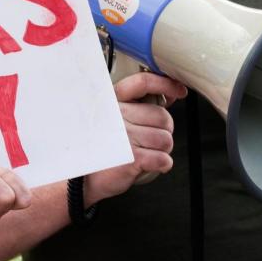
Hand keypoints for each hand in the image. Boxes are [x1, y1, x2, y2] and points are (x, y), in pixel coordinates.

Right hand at [86, 72, 185, 204]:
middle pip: (163, 117)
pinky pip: (163, 159)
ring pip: (166, 140)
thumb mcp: (115, 118)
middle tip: (148, 140)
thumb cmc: (101, 148)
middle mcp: (117, 115)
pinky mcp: (131, 157)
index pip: (143, 83)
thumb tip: (170, 95)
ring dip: (161, 150)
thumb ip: (139, 106)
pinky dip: (161, 165)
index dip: (166, 85)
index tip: (178, 91)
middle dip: (164, 131)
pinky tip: (146, 164)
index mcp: (113, 101)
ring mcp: (124, 135)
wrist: (83, 178)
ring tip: (143, 152)